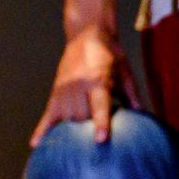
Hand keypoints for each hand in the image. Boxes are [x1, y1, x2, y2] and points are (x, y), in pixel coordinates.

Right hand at [34, 29, 121, 143]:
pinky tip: (36, 144)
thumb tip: (142, 115)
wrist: (87, 34)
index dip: (100, 123)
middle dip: (87, 129)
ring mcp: (64, 90)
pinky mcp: (55, 92)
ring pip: (64, 118)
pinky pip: (47, 114)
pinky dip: (41, 130)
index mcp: (97, 80)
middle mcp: (78, 86)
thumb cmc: (110, 54)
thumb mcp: (125, 72)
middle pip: (79, 117)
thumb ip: (132, 95)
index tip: (100, 139)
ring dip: (72, 130)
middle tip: (97, 139)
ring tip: (77, 144)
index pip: (99, 106)